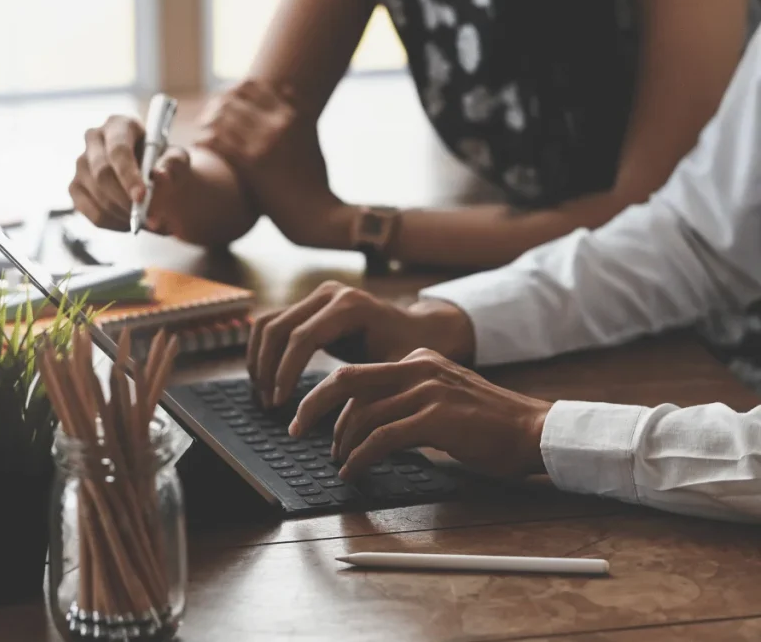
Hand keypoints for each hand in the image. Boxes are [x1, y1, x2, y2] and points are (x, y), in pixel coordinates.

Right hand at [70, 115, 190, 233]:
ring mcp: (81, 163)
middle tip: (148, 217)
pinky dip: (113, 223)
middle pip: (102, 174)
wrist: (153, 177)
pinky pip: (91, 213)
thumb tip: (158, 175)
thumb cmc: (164, 162)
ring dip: (123, 214)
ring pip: (97, 196)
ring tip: (145, 220)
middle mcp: (94, 139)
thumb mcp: (177, 159)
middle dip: (125, 200)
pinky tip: (129, 221)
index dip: (128, 175)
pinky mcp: (76, 187)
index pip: (117, 150)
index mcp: (119, 124)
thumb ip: (172, 164)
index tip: (141, 197)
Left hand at [197, 80, 346, 247]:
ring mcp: (265, 141)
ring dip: (206, 123)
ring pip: (222, 118)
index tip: (221, 104)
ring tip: (200, 133)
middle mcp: (278, 123)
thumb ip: (300, 113)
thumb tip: (287, 88)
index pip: (252, 87)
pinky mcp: (252, 163)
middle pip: (232, 99)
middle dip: (214, 107)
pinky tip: (199, 147)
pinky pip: (218, 141)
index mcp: (291, 115)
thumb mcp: (312, 139)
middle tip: (204, 119)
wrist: (316, 213)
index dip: (231, 93)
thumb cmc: (315, 182)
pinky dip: (204, 141)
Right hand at [246, 281, 474, 406]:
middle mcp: (330, 293)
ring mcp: (316, 295)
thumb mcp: (396, 372)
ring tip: (263, 396)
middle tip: (268, 405)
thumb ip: (369, 389)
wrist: (418, 330)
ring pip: (267, 324)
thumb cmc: (410, 355)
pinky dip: (262, 352)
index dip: (286, 372)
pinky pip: (272, 324)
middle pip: (278, 328)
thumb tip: (340, 423)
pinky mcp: (308, 304)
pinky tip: (266, 380)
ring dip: (258, 360)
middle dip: (267, 369)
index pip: (302, 337)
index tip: (279, 404)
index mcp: (351, 306)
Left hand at [289, 348, 551, 479]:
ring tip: (338, 464)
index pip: (357, 375)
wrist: (534, 432)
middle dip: (313, 408)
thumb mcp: (442, 398)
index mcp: (417, 359)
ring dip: (341, 443)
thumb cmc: (488, 425)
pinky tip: (354, 471)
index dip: (327, 399)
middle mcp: (419, 368)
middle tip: (296, 431)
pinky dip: (360, 457)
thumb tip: (363, 425)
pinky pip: (382, 438)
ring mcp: (428, 391)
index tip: (308, 418)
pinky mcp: (437, 418)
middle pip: (347, 382)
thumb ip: (406, 400)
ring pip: (363, 414)